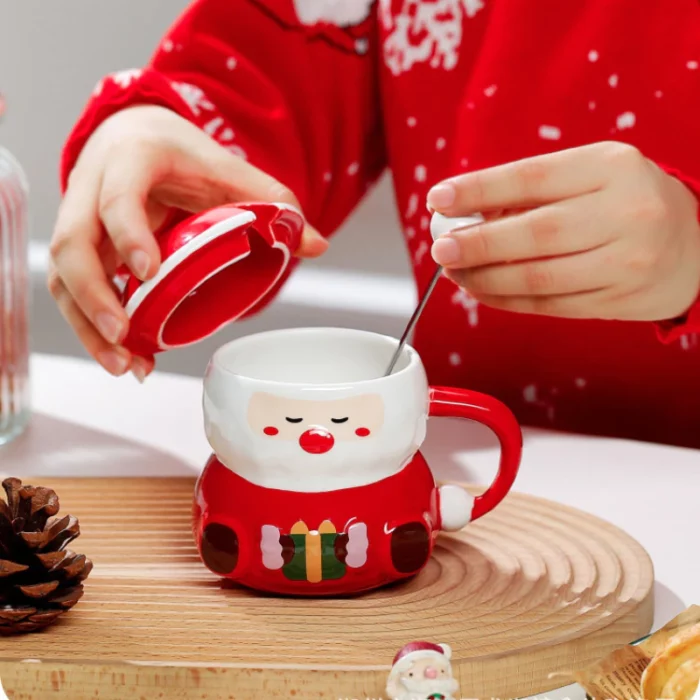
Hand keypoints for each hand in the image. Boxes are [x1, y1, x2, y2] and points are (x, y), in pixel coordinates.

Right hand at [49, 105, 326, 378]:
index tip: (148, 273)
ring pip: (62, 275)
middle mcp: (92, 189)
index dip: (128, 234)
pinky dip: (92, 326)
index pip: (118, 196)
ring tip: (125, 364)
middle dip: (93, 296)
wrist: (138, 137)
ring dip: (87, 325)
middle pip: (72, 245)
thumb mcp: (230, 170)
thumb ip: (272, 202)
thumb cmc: (183, 156)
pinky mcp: (80, 249)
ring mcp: (79, 220)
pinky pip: (72, 290)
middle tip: (126, 336)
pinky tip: (126, 354)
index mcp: (132, 160)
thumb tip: (316, 245)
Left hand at [427, 142, 699, 322]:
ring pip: (539, 277)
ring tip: (455, 272)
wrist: (692, 245)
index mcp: (611, 167)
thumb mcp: (589, 176)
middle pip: (535, 233)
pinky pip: (549, 304)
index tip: (439, 199)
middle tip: (440, 248)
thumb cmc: (622, 202)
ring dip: (485, 278)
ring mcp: (626, 261)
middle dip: (477, 243)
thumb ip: (531, 192)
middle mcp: (625, 212)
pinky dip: (507, 299)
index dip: (479, 190)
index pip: (531, 177)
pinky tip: (482, 290)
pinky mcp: (619, 300)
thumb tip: (461, 214)